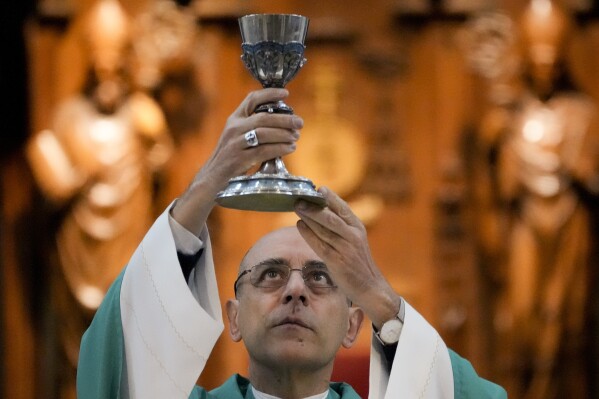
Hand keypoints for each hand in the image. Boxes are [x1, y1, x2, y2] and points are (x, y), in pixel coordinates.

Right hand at [172, 88, 302, 234]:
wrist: (212, 179)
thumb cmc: (229, 159)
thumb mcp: (237, 138)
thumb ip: (253, 128)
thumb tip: (283, 124)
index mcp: (234, 120)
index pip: (251, 99)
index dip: (270, 94)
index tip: (286, 94)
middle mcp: (234, 128)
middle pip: (263, 117)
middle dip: (285, 119)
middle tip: (299, 123)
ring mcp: (235, 143)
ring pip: (264, 133)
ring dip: (284, 134)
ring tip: (296, 137)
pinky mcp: (239, 159)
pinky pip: (264, 150)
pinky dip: (280, 148)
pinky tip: (290, 148)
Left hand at [294, 187, 400, 327]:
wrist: (370, 287)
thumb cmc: (358, 262)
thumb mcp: (354, 239)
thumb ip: (341, 226)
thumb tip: (320, 210)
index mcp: (358, 227)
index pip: (343, 208)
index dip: (330, 197)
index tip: (318, 188)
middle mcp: (353, 236)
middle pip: (331, 217)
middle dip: (315, 207)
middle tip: (300, 198)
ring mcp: (346, 249)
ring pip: (324, 229)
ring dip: (309, 217)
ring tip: (297, 207)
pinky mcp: (337, 261)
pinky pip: (320, 245)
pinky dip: (308, 234)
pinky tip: (300, 225)